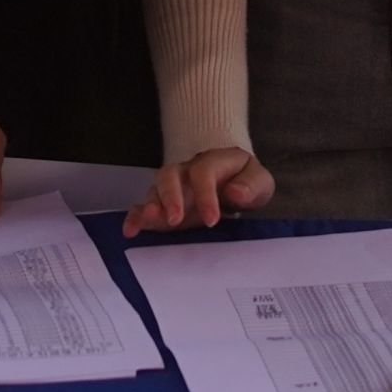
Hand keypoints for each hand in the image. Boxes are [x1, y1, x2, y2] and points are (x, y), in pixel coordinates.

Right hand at [124, 147, 273, 235]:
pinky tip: (131, 230)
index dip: (206, 195)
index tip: (213, 220)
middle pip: (171, 174)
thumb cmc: (246, 182)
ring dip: (151, 205)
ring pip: (155, 189)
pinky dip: (136, 217)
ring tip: (149, 220)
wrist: (236, 181)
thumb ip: (251, 185)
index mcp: (213, 161)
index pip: (204, 172)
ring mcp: (173, 187)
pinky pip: (145, 206)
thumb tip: (235, 192)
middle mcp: (187, 170)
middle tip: (175, 219)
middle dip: (171, 196)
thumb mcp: (259, 181)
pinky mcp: (164, 204)